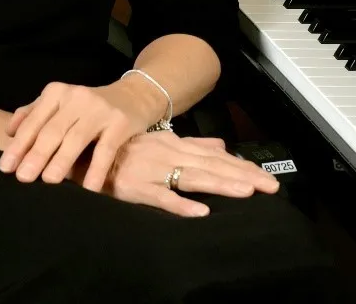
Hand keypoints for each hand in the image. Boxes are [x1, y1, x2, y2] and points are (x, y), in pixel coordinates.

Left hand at [0, 79, 160, 190]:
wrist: (134, 95)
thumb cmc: (89, 105)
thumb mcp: (61, 102)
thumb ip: (34, 113)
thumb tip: (8, 131)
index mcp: (57, 92)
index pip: (34, 120)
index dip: (19, 144)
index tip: (5, 167)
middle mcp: (76, 97)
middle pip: (53, 130)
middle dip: (36, 154)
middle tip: (22, 177)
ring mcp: (100, 110)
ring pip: (76, 138)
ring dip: (61, 161)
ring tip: (48, 181)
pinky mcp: (120, 123)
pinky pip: (106, 149)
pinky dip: (96, 169)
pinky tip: (88, 188)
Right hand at [104, 131, 279, 217]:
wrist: (86, 151)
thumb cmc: (125, 149)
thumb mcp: (160, 142)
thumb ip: (191, 144)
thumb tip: (221, 146)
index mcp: (175, 144)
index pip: (215, 156)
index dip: (242, 166)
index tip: (266, 177)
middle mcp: (168, 154)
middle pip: (211, 167)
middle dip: (242, 176)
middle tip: (270, 186)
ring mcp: (152, 171)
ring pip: (192, 178)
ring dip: (220, 184)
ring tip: (246, 192)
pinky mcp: (135, 188)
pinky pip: (160, 198)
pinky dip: (180, 204)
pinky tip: (200, 212)